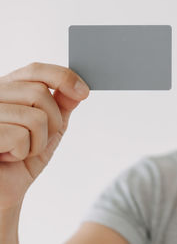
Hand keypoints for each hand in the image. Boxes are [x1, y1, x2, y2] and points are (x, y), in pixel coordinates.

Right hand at [0, 62, 88, 209]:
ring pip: (34, 116)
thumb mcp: (49, 129)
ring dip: (38, 141)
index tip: (84, 93)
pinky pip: (19, 136)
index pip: (35, 70)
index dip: (63, 77)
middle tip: (37, 139)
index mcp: (6, 89)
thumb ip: (61, 106)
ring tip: (20, 150)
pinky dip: (23, 152)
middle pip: (39, 93)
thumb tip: (76, 89)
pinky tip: (8, 157)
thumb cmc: (21, 160)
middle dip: (52, 122)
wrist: (4, 192)